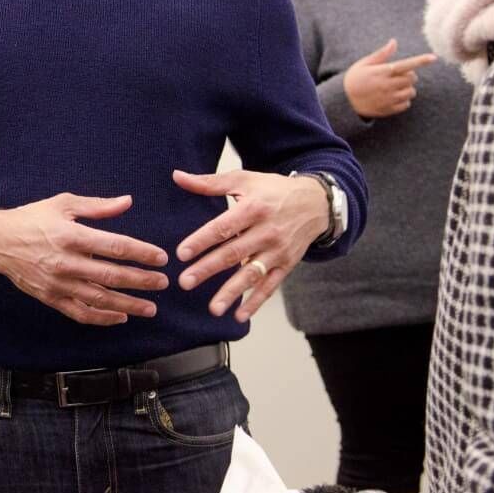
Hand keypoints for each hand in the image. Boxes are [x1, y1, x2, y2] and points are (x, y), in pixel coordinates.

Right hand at [0, 193, 168, 325]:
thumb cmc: (32, 218)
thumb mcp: (64, 204)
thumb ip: (97, 206)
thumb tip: (127, 202)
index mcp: (71, 236)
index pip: (115, 247)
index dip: (141, 253)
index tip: (161, 258)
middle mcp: (66, 262)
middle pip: (112, 275)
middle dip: (141, 281)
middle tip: (163, 283)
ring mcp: (58, 284)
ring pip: (100, 299)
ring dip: (128, 305)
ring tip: (150, 308)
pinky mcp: (51, 298)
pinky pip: (80, 313)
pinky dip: (102, 318)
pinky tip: (120, 317)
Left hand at [173, 170, 328, 321]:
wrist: (316, 203)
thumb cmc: (273, 190)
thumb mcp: (244, 180)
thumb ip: (209, 182)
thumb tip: (177, 177)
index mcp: (253, 208)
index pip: (223, 227)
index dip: (202, 240)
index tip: (181, 254)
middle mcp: (267, 231)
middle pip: (233, 253)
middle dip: (208, 269)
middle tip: (185, 282)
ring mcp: (278, 251)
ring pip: (251, 274)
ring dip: (232, 293)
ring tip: (213, 308)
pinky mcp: (286, 264)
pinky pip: (270, 286)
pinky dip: (256, 302)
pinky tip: (239, 316)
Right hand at [342, 38, 436, 118]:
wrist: (343, 102)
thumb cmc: (353, 79)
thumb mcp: (364, 64)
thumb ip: (381, 54)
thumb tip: (394, 42)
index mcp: (381, 72)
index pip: (405, 65)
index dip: (420, 61)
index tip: (434, 57)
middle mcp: (387, 85)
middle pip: (412, 78)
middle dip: (410, 75)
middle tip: (398, 75)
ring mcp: (388, 98)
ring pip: (411, 92)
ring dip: (407, 88)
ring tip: (395, 87)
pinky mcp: (389, 109)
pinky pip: (406, 104)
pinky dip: (404, 100)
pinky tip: (393, 97)